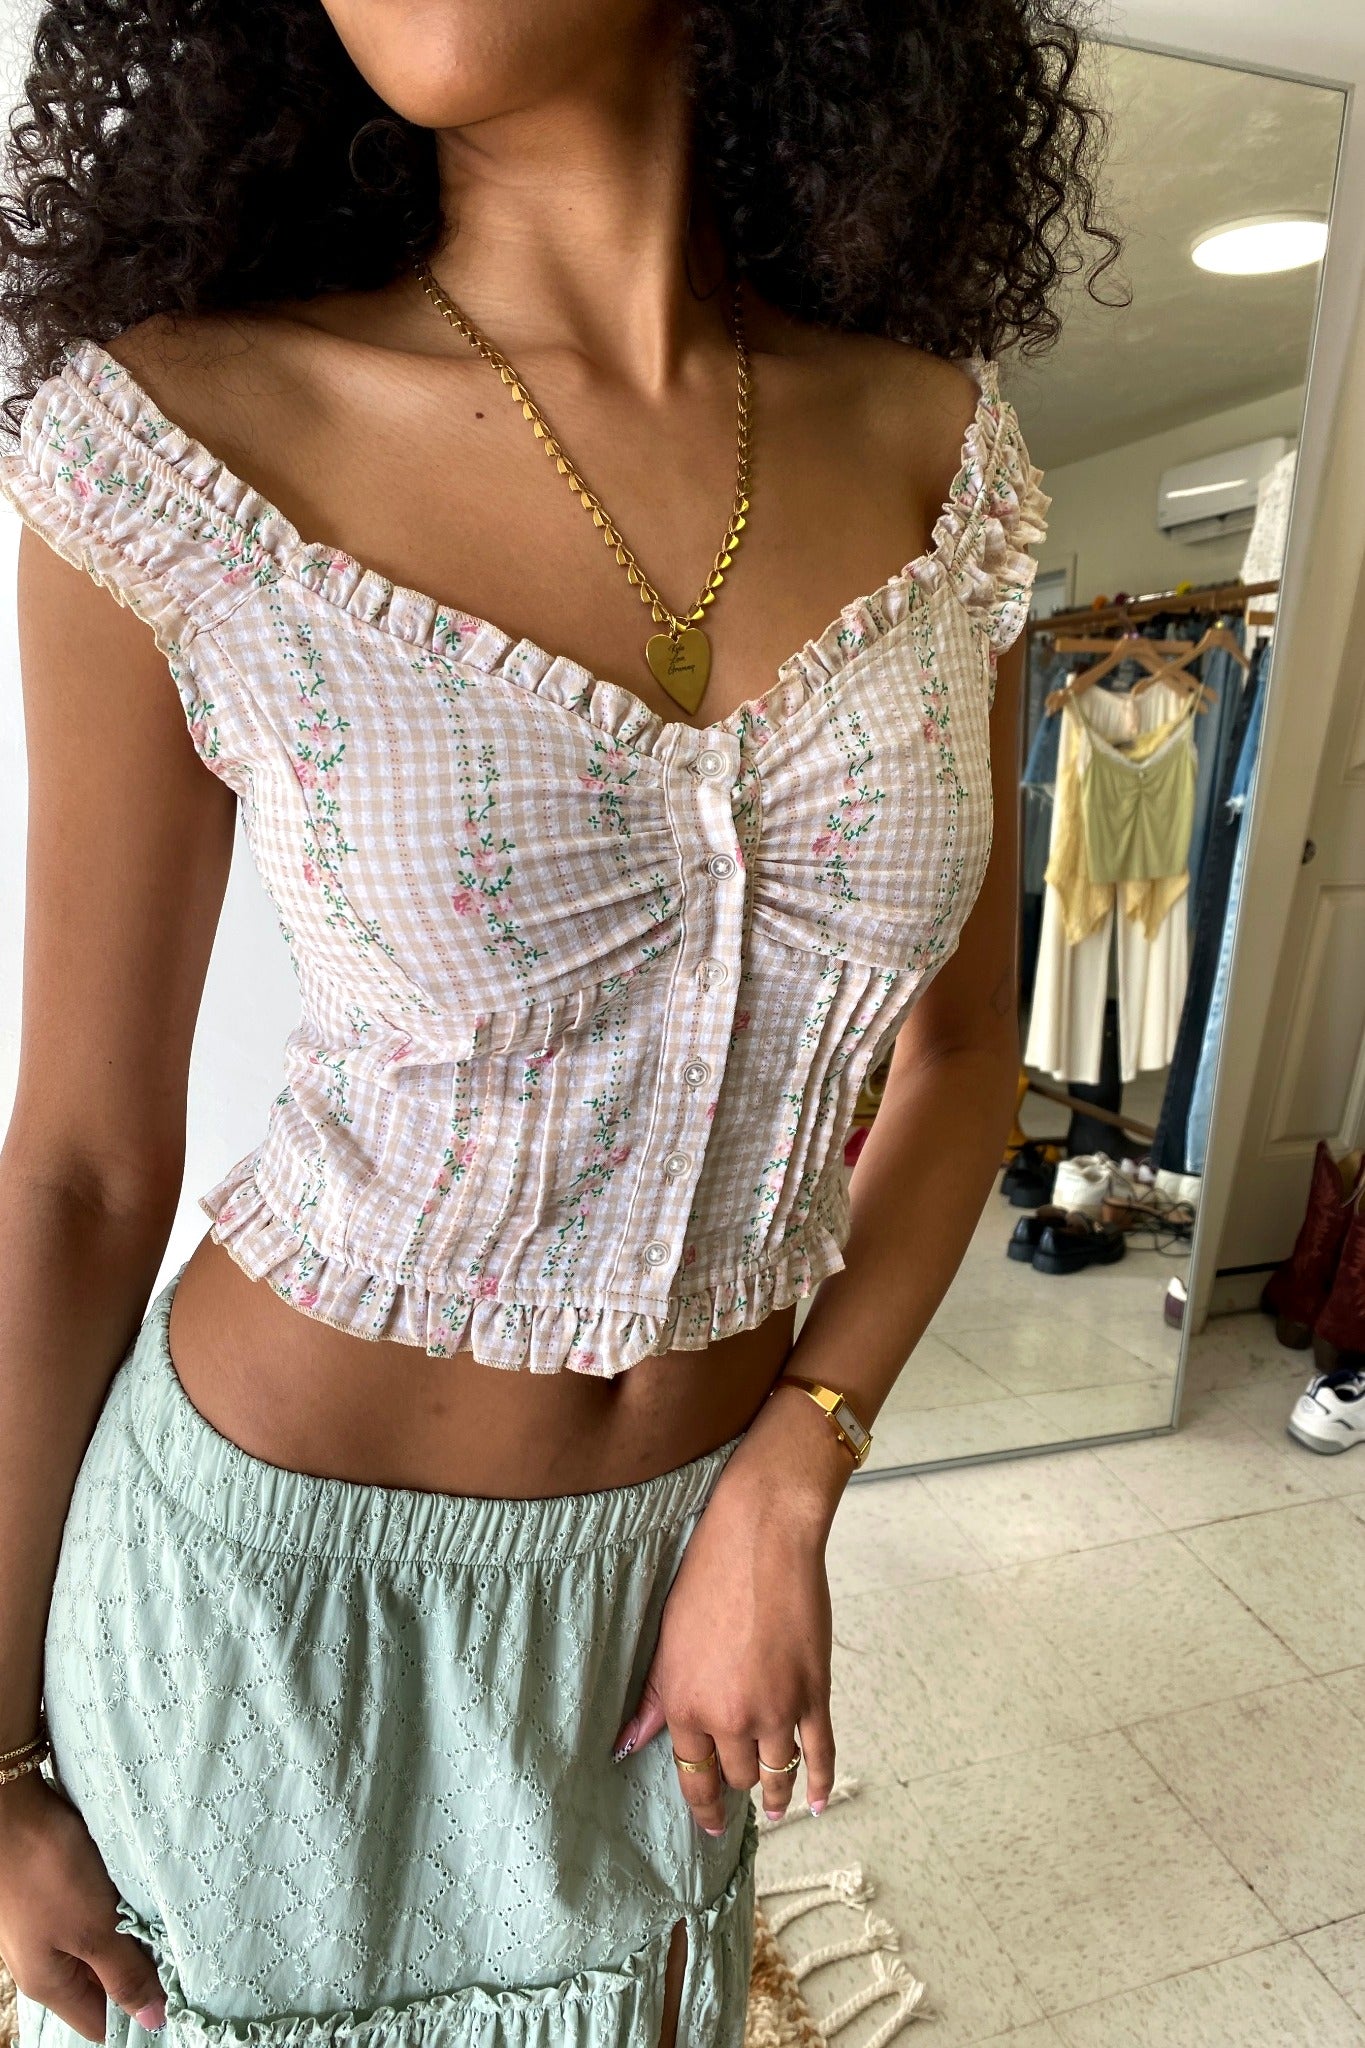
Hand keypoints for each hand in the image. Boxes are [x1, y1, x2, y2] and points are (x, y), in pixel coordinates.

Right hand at [0, 1773, 166, 2042]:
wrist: (12, 1808)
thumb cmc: (47, 1869)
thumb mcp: (94, 1927)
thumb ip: (124, 1974)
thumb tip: (152, 2021)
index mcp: (48, 1984)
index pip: (99, 2023)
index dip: (138, 2017)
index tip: (179, 2000)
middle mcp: (43, 1963)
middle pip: (101, 1986)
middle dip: (141, 1975)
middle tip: (185, 1958)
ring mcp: (47, 1929)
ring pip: (100, 1949)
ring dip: (132, 1940)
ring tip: (169, 1927)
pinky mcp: (54, 1897)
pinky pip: (93, 1919)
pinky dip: (119, 1913)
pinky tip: (144, 1899)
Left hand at [610, 1390, 848, 1832]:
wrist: (761, 1537)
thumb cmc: (705, 1576)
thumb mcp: (666, 1639)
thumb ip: (655, 1698)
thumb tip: (628, 1743)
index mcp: (686, 1704)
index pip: (693, 1774)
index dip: (703, 1805)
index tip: (708, 1825)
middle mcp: (731, 1717)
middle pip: (737, 1775)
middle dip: (737, 1782)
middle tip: (741, 1785)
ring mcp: (777, 1708)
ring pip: (776, 1771)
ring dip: (775, 1792)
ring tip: (774, 1805)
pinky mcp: (814, 1692)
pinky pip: (820, 1752)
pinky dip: (821, 1782)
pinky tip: (817, 1802)